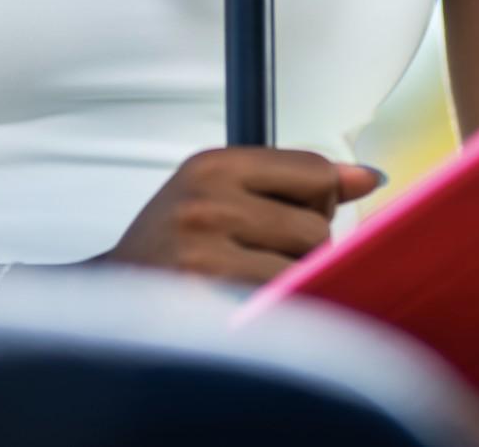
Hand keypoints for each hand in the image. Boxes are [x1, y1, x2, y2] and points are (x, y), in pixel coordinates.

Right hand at [92, 148, 383, 285]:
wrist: (108, 301)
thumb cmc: (171, 246)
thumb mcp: (221, 193)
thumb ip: (295, 181)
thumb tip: (370, 177)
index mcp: (212, 166)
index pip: (315, 170)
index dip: (318, 201)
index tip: (292, 216)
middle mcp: (206, 202)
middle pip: (317, 227)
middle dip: (304, 251)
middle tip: (261, 259)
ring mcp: (204, 254)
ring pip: (305, 271)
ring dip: (292, 285)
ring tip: (251, 285)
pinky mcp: (206, 303)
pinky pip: (283, 307)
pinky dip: (279, 313)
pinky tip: (249, 308)